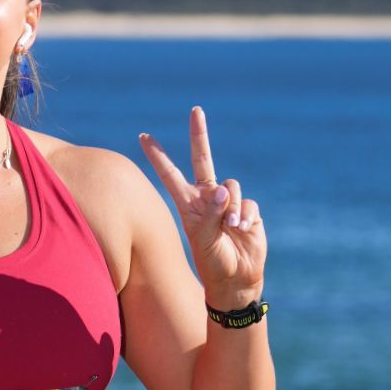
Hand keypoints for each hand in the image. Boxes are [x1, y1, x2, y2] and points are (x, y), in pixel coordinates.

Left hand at [139, 106, 265, 304]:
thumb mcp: (204, 240)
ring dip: (231, 208)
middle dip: (199, 134)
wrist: (236, 279)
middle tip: (195, 110)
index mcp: (189, 204)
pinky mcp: (248, 209)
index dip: (157, 156)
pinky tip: (243, 232)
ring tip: (230, 229)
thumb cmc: (213, 263)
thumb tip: (223, 190)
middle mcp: (207, 198)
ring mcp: (228, 202)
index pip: (170, 175)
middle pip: (203, 159)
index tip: (142, 136)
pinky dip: (246, 217)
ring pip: (231, 186)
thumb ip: (211, 214)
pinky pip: (248, 203)